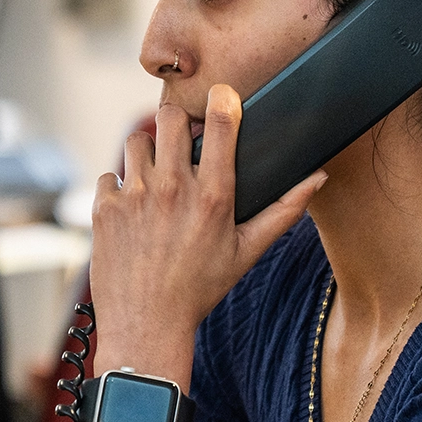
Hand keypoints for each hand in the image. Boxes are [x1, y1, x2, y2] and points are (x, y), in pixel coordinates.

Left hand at [88, 85, 326, 372]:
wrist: (146, 325)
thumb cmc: (200, 289)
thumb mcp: (246, 252)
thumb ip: (283, 212)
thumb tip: (318, 178)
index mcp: (214, 196)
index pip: (220, 125)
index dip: (221, 101)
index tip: (220, 95)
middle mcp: (173, 189)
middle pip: (170, 118)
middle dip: (177, 123)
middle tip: (181, 143)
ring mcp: (135, 196)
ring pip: (136, 141)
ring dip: (147, 153)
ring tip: (155, 179)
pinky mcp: (104, 207)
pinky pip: (110, 175)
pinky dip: (119, 187)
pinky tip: (131, 211)